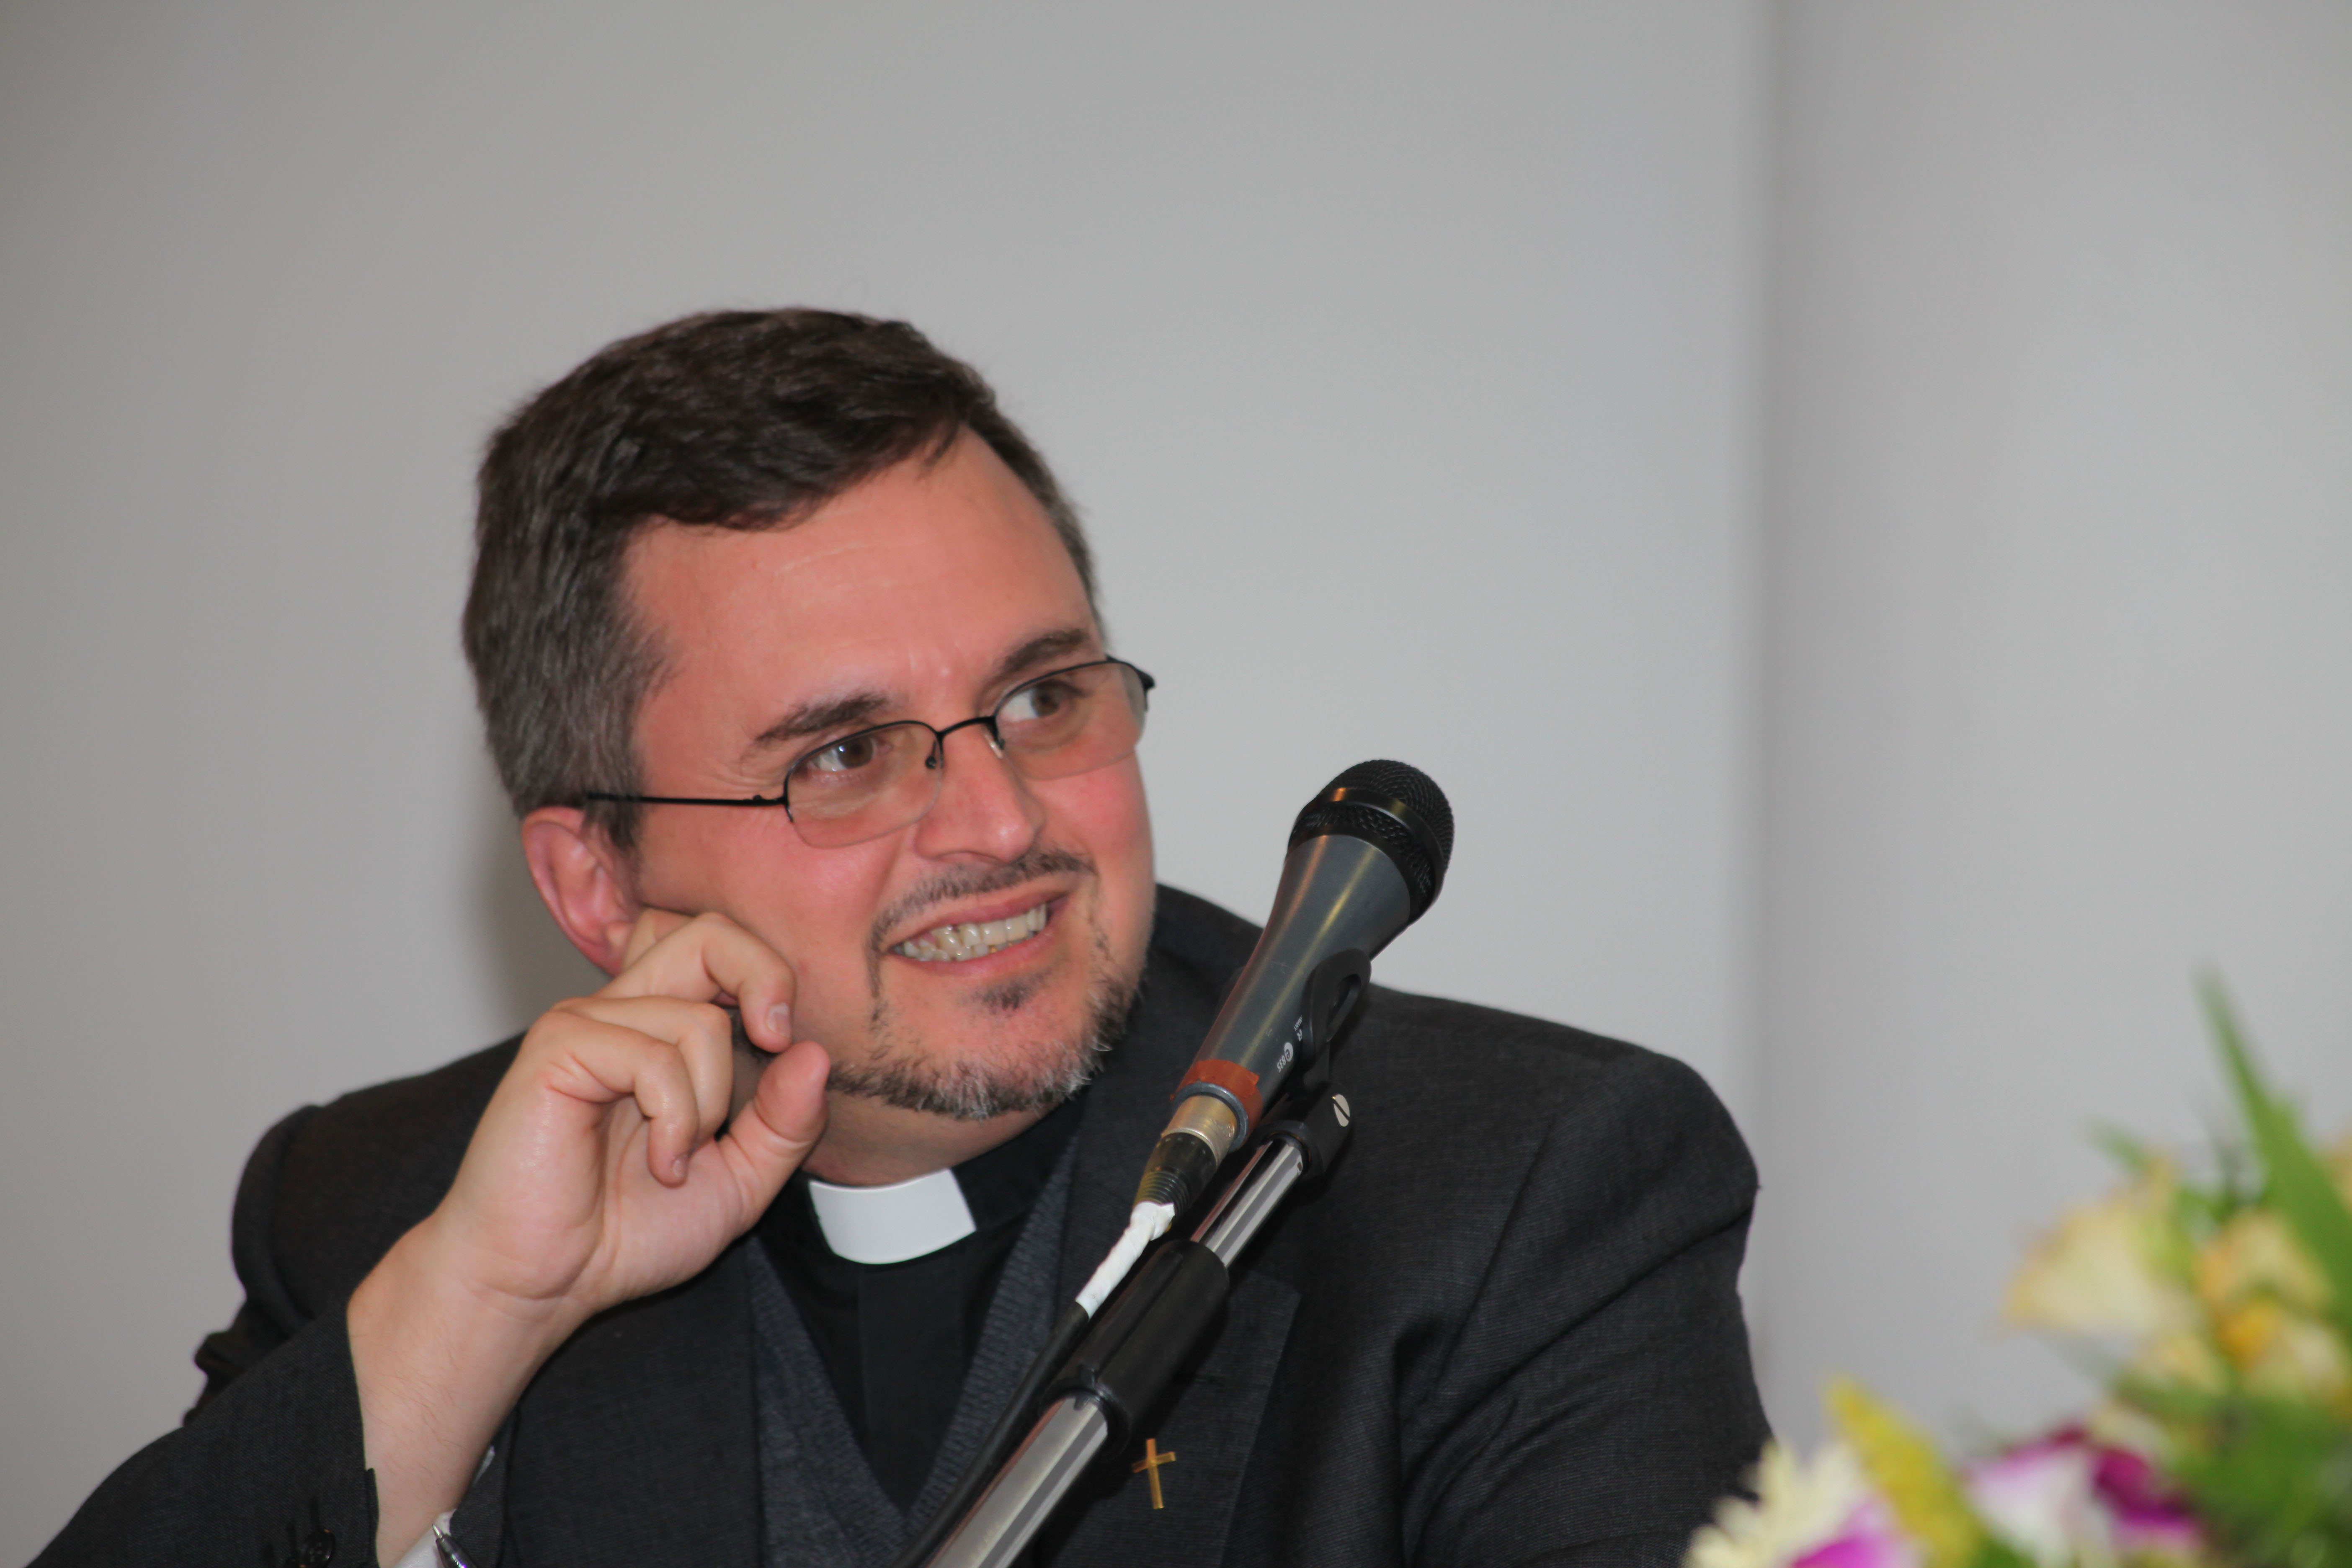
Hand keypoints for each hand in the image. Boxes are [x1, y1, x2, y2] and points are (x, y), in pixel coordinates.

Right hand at [349, 910, 828, 1556]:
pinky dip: (676, 1120)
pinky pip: (653, 1057)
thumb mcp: (739, 1182)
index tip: (784, 1040)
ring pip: (697, 1020)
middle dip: (764, 977)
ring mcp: (583, 1025)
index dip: (764, 971)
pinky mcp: (556, 1050)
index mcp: (657, 1028)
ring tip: (673, 1162)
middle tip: (773, 1040)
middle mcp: (620, 1012)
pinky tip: (658, 1165)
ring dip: (708, 1106)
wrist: (543, 1284)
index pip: (713, 945)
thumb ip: (784, 1123)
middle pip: (705, 933)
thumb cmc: (623, 1234)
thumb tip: (816, 1055)